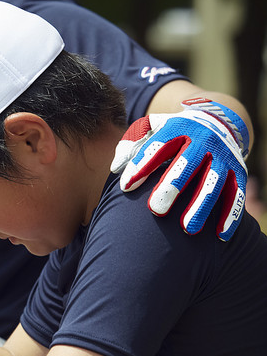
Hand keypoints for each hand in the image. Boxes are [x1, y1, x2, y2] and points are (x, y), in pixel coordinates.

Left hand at [111, 99, 248, 240]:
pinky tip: (220, 235)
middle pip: (188, 163)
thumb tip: (115, 167)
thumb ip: (131, 143)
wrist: (217, 121)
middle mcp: (203, 141)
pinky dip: (231, 214)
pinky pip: (236, 194)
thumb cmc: (172, 134)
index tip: (125, 187)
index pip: (158, 146)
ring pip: (214, 182)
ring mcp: (223, 156)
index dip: (142, 165)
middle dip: (172, 186)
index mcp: (178, 129)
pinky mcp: (239, 171)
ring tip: (187, 229)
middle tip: (155, 210)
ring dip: (201, 206)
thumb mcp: (151, 128)